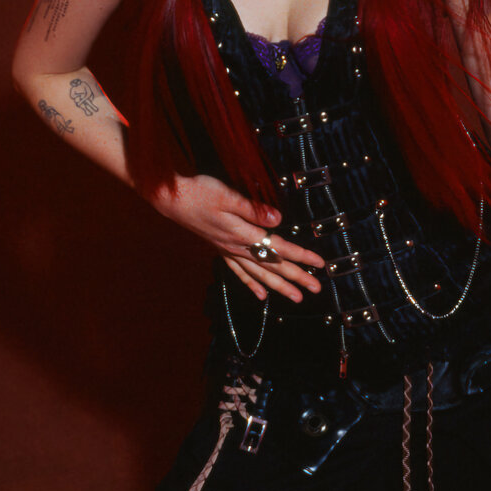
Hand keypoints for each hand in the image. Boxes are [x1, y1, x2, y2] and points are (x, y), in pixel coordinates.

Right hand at [152, 174, 324, 302]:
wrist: (170, 199)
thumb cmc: (198, 192)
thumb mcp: (227, 195)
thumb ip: (253, 209)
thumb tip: (277, 220)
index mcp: (242, 233)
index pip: (278, 248)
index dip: (301, 256)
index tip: (319, 264)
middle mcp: (236, 247)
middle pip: (272, 265)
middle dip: (296, 277)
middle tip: (316, 289)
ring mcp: (228, 250)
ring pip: (258, 273)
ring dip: (278, 286)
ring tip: (295, 297)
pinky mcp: (220, 247)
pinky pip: (239, 271)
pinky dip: (251, 283)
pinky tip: (260, 295)